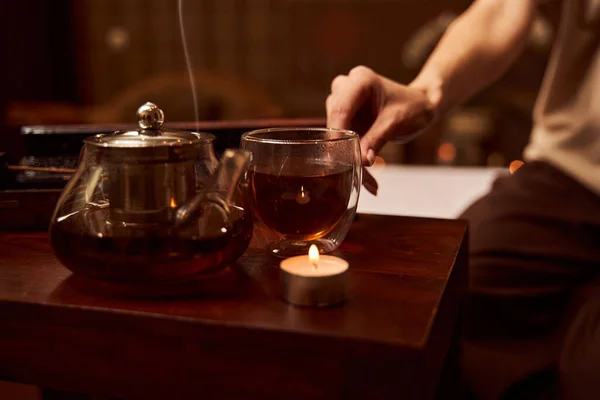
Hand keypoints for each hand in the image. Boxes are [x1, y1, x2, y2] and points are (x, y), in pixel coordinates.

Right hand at [326, 66, 435, 193]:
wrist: (421, 106)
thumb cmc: (412, 106)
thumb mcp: (395, 122)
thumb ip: (376, 139)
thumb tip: (362, 161)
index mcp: (360, 81)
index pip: (340, 108)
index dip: (338, 134)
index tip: (341, 158)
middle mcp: (346, 88)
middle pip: (334, 122)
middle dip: (344, 150)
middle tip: (357, 174)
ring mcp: (343, 104)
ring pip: (335, 135)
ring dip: (350, 159)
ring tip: (369, 182)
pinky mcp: (345, 120)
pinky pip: (343, 141)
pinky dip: (355, 159)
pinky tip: (369, 180)